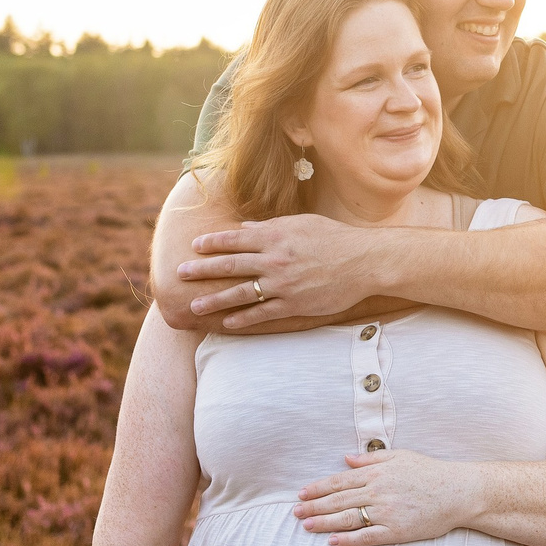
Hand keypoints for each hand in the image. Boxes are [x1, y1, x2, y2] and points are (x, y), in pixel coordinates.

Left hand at [179, 214, 381, 330]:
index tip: (194, 247)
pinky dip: (242, 318)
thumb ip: (270, 226)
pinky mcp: (294, 304)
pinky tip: (227, 322)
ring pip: (240, 293)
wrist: (365, 261)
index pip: (235, 239)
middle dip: (202, 270)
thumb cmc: (335, 238)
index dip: (212, 243)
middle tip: (180, 274)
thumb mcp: (302, 223)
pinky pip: (262, 313)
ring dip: (214, 300)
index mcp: (275, 236)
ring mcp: (283, 284)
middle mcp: (274, 259)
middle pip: (229, 266)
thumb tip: (244, 229)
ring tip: (194, 306)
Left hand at [295, 448, 476, 545]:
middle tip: (294, 512)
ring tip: (306, 525)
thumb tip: (346, 458)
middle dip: (314, 506)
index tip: (301, 493)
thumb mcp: (400, 456)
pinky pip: (368, 536)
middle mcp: (378, 491)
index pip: (340, 480)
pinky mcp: (397, 530)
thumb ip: (371, 458)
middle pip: (338, 500)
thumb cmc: (430, 472)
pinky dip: (349, 540)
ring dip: (324, 522)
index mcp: (377, 472)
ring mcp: (387, 512)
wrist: (458, 492)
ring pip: (348, 518)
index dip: (318, 488)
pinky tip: (333, 542)